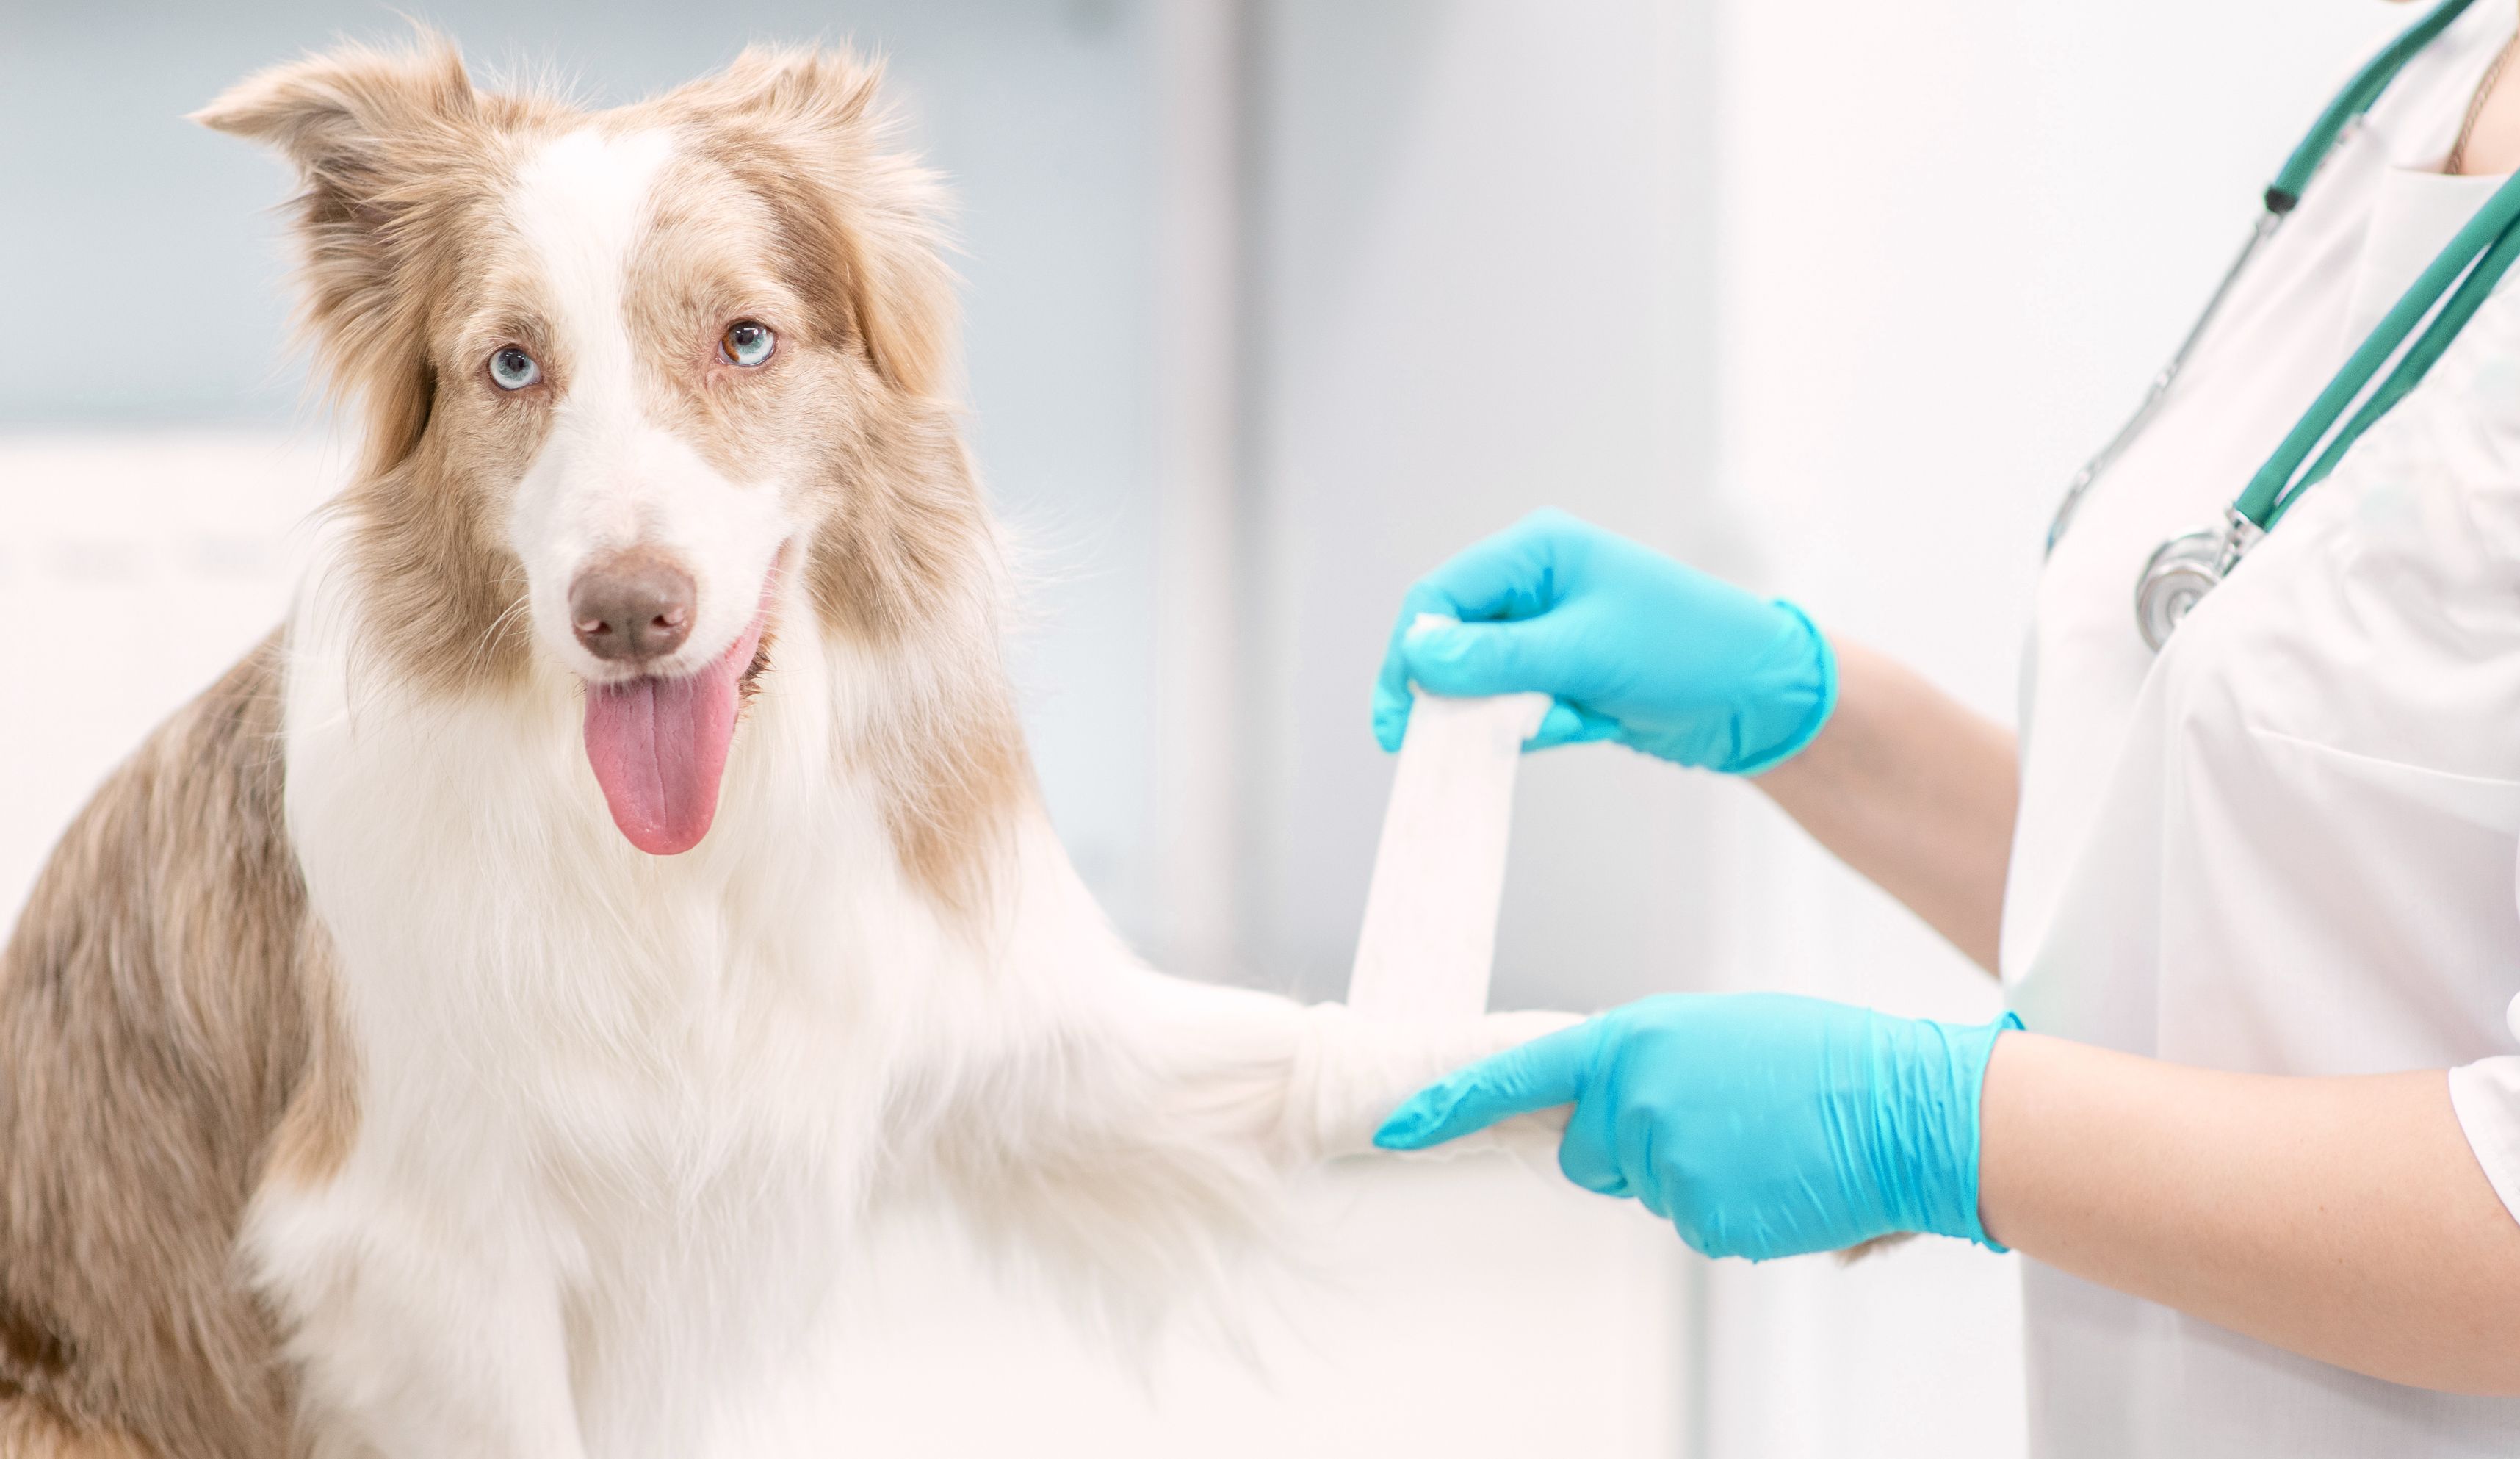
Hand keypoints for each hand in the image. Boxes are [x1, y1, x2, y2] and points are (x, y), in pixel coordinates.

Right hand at [1371, 510, 1836, 772]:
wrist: (1763, 698)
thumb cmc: (1688, 652)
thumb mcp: (1586, 653)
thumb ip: (1497, 659)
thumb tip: (1418, 658)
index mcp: (1537, 552)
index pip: (1440, 597)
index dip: (1411, 655)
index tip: (1397, 719)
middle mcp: (1535, 584)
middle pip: (1453, 641)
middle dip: (1464, 695)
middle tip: (1460, 742)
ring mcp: (1549, 630)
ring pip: (1482, 681)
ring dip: (1511, 716)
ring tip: (1574, 722)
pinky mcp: (1565, 672)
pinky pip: (1516, 704)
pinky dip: (1540, 726)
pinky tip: (1591, 725)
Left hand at [1373, 993, 2018, 1260]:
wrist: (1911, 1107)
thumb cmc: (1823, 1060)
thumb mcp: (1717, 1033)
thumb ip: (1647, 1066)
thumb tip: (1609, 1109)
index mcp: (1636, 1040)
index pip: (1521, 1075)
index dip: (1452, 1106)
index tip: (1395, 1126)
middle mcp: (1637, 1100)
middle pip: (1589, 1153)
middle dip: (1631, 1147)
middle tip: (1718, 1118)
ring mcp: (1669, 1163)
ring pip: (1650, 1190)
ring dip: (1696, 1174)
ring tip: (1766, 1139)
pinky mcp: (1707, 1217)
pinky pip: (1696, 1224)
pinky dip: (1733, 1209)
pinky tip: (1780, 1176)